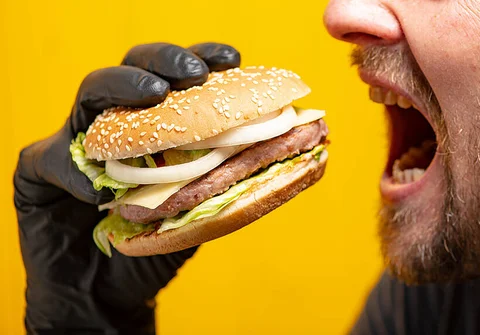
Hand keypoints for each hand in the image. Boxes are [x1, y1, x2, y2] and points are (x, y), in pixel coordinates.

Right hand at [14, 42, 239, 333]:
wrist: (109, 294)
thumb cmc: (158, 246)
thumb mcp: (201, 210)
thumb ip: (224, 180)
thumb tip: (274, 151)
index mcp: (158, 125)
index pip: (179, 79)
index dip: (204, 60)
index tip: (232, 59)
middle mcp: (119, 124)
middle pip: (135, 68)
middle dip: (165, 62)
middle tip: (193, 74)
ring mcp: (78, 142)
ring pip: (91, 93)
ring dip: (122, 87)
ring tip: (154, 95)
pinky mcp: (39, 172)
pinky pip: (51, 160)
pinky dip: (75, 169)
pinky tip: (98, 192)